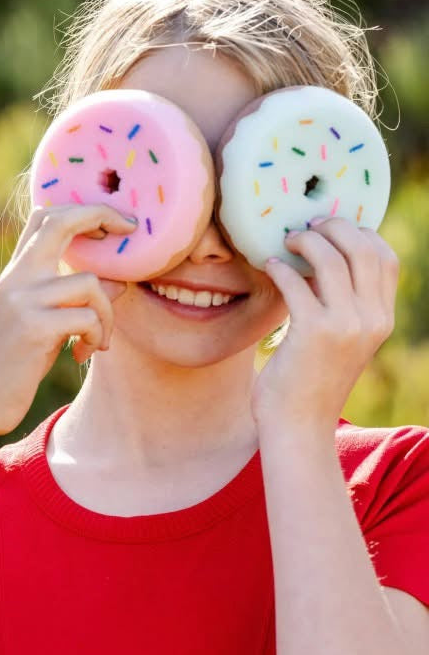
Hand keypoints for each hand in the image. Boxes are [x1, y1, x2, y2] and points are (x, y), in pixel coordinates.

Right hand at [0, 204, 133, 435]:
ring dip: (107, 317)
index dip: (82, 209)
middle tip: (129, 231)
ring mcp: (23, 301)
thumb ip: (70, 299)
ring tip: (97, 341)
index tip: (112, 225)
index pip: (45, 217)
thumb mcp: (41, 325)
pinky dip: (95, 337)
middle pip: (62, 222)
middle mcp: (16, 278)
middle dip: (104, 217)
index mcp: (15, 273)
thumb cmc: (11, 365)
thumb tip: (119, 283)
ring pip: (91, 284)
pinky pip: (88, 318)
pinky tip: (80, 354)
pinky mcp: (34, 328)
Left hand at [253, 217, 397, 437]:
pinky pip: (298, 283)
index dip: (360, 234)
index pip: (386, 259)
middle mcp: (371, 319)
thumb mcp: (339, 344)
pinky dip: (281, 268)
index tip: (332, 229)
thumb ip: (342, 309)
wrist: (298, 427)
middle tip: (307, 226)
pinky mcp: (314, 332)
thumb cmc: (308, 385)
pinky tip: (269, 266)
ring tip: (286, 241)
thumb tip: (320, 266)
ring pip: (333, 259)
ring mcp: (346, 325)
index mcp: (382, 320)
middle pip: (364, 248)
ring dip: (306, 241)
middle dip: (335, 227)